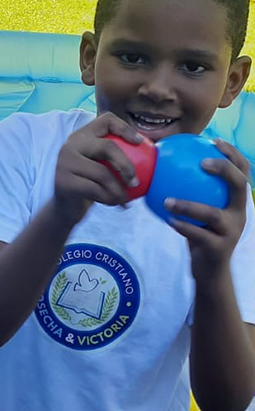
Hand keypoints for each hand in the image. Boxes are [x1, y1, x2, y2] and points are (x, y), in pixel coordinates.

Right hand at [53, 112, 142, 227]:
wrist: (64, 207)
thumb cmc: (88, 185)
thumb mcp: (98, 167)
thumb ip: (114, 158)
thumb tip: (152, 155)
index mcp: (82, 136)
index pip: (106, 120)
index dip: (125, 128)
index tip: (140, 142)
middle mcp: (71, 145)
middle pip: (107, 147)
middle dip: (127, 165)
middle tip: (136, 182)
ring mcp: (65, 162)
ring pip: (103, 173)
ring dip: (119, 190)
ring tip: (126, 200)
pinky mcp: (64, 181)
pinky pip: (95, 190)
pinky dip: (109, 199)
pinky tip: (117, 205)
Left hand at [164, 139, 248, 279]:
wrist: (210, 270)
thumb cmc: (201, 235)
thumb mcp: (201, 212)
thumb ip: (193, 193)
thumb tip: (168, 166)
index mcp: (237, 202)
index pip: (243, 171)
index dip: (232, 153)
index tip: (213, 140)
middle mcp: (239, 214)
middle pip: (239, 185)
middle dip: (224, 169)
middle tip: (201, 162)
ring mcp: (231, 232)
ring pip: (213, 214)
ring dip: (189, 205)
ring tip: (167, 200)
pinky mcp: (219, 249)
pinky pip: (198, 234)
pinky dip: (182, 226)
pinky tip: (168, 219)